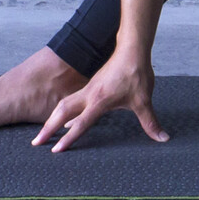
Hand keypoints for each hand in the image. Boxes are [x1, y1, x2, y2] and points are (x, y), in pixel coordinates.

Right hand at [32, 47, 168, 152]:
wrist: (132, 49)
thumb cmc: (136, 73)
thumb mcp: (144, 101)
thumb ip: (151, 122)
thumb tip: (163, 139)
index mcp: (99, 101)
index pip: (80, 124)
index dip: (68, 138)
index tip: (55, 150)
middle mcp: (89, 95)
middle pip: (62, 112)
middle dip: (48, 127)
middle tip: (36, 142)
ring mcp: (88, 90)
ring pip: (64, 104)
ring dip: (52, 118)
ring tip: (43, 132)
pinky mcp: (91, 86)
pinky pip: (71, 100)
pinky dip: (63, 110)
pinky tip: (66, 119)